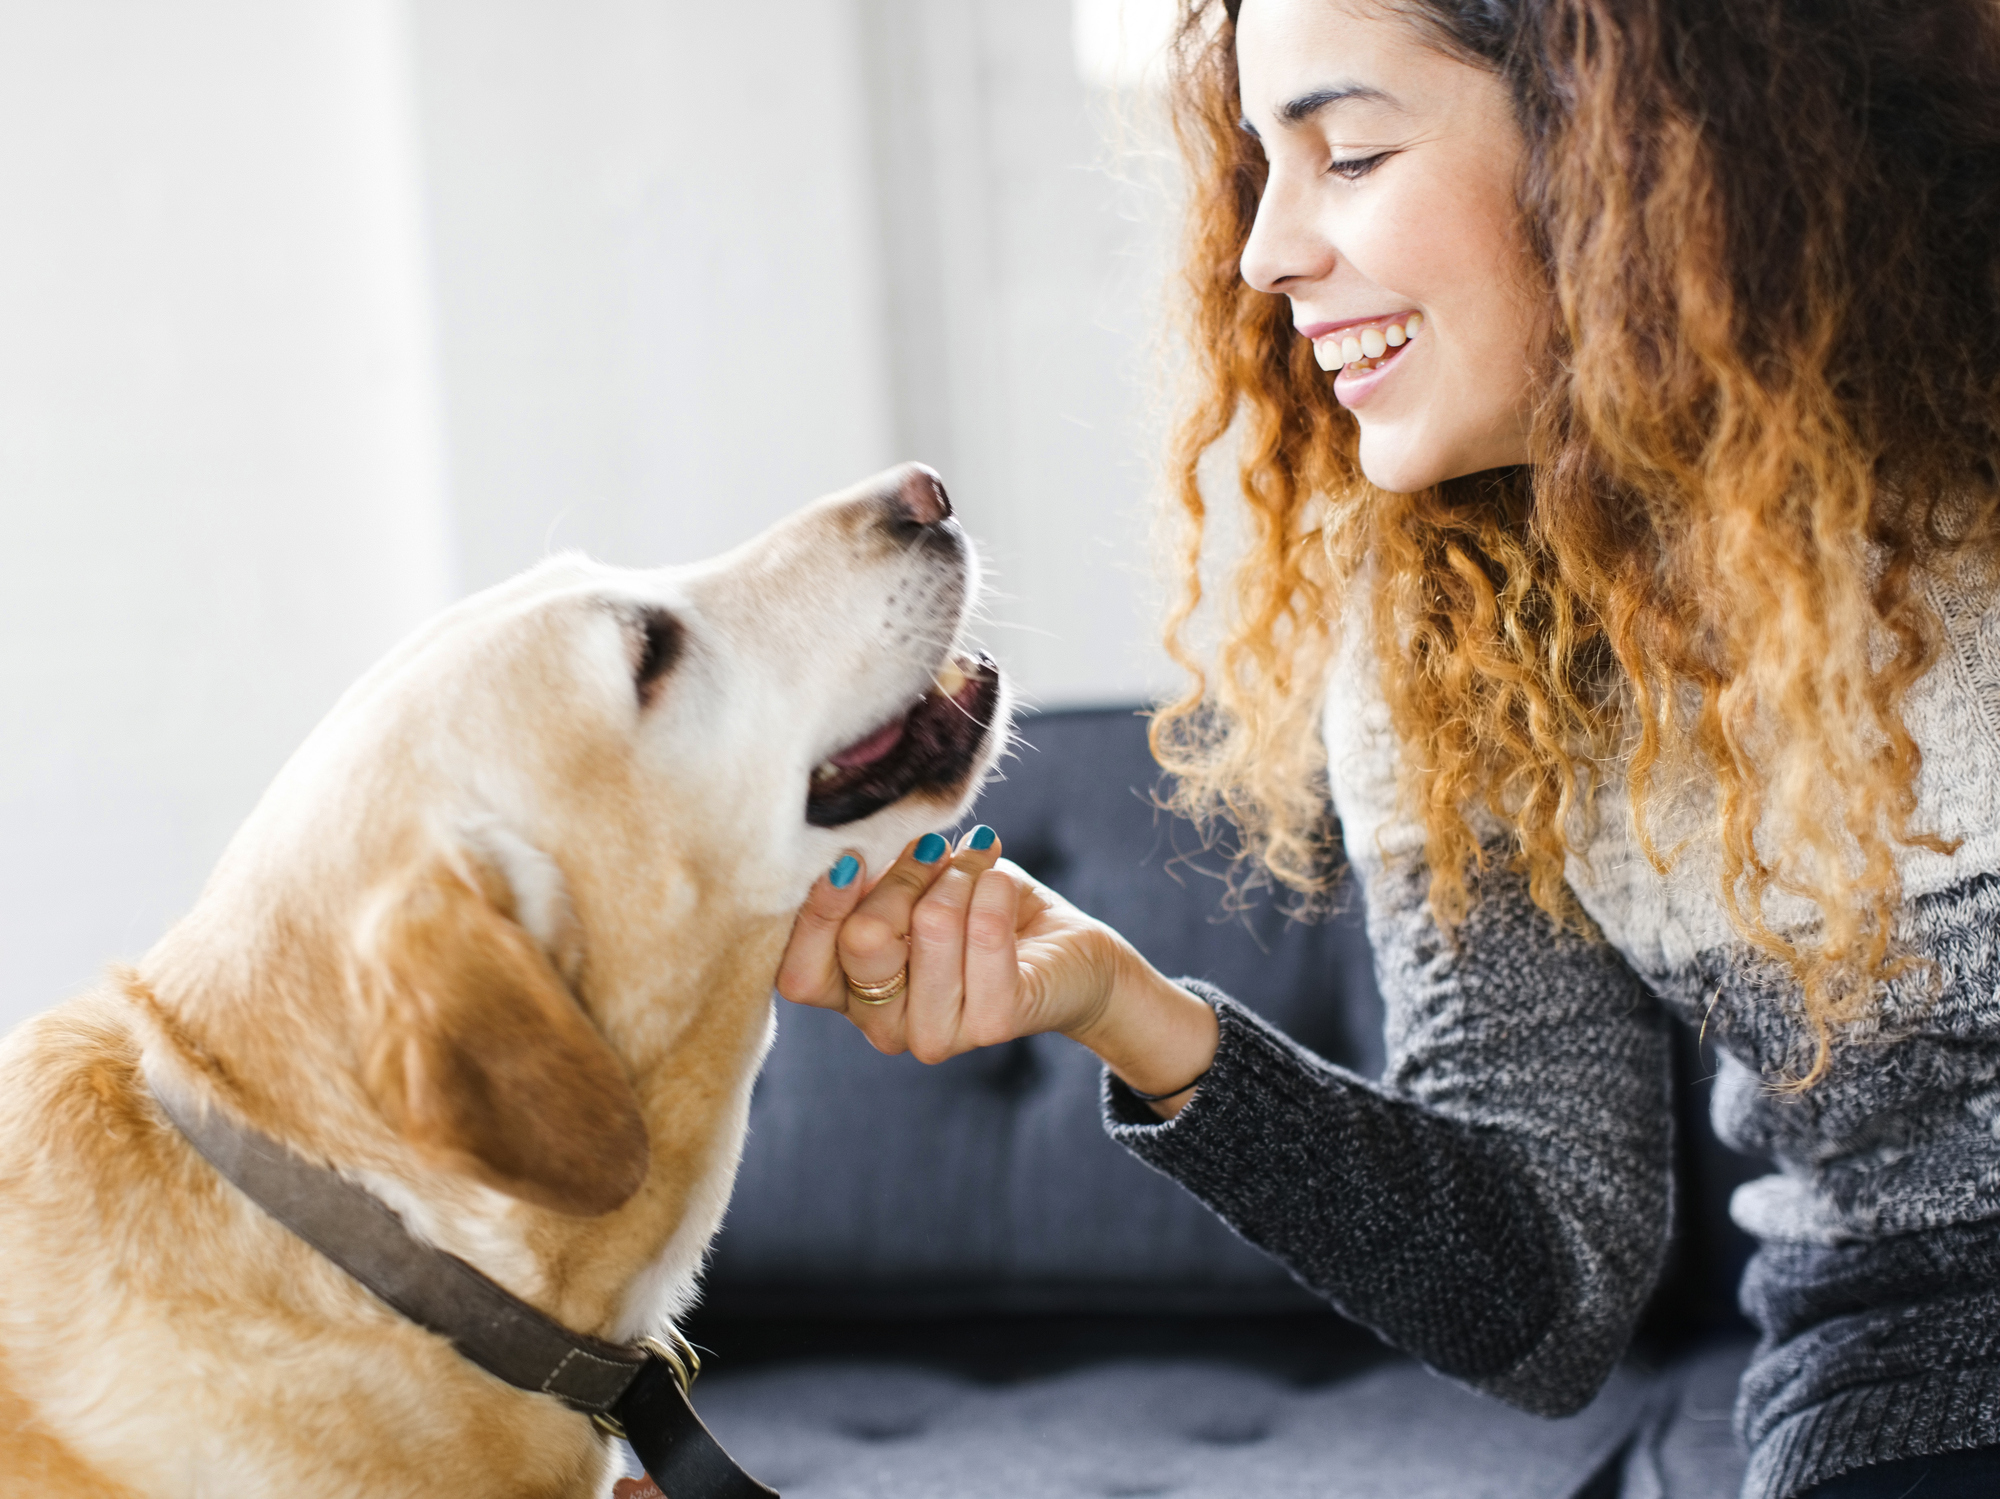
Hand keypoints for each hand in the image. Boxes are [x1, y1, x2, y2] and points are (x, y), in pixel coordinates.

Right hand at [776, 828, 1118, 1060]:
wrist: (1067, 953)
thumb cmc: (979, 912)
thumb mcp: (916, 888)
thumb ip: (877, 880)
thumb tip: (853, 850)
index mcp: (849, 994)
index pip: (800, 974)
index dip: (817, 914)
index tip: (850, 856)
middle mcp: (882, 1027)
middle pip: (864, 939)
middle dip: (904, 874)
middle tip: (935, 851)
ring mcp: (935, 1035)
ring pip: (929, 926)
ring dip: (957, 877)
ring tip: (980, 866)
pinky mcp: (992, 1023)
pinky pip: (985, 935)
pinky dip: (993, 890)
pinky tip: (1001, 882)